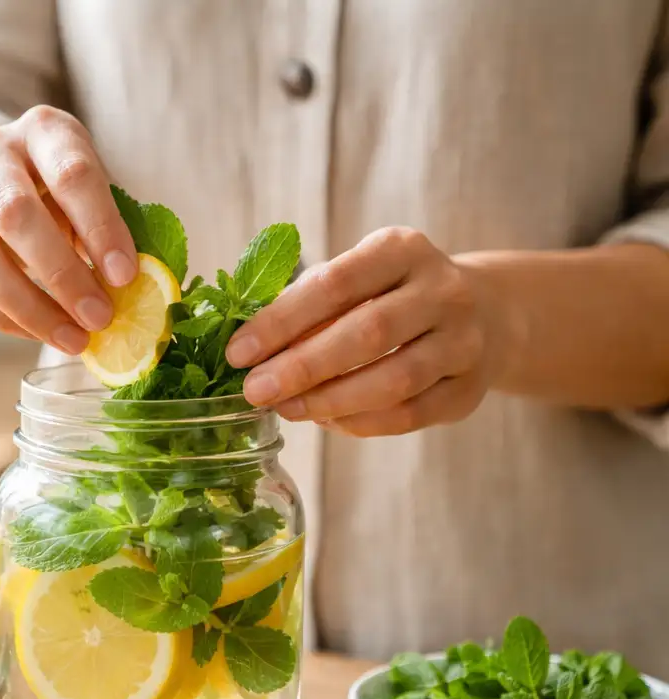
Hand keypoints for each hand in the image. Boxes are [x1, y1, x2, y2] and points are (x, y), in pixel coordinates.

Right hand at [0, 106, 137, 352]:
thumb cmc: (64, 190)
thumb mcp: (94, 190)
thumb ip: (112, 229)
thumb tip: (138, 292)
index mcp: (44, 130)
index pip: (71, 174)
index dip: (100, 229)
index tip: (126, 277)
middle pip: (14, 214)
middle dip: (62, 275)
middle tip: (100, 317)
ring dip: (30, 308)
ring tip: (75, 339)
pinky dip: (6, 319)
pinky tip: (43, 334)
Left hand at [225, 228, 507, 435]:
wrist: (485, 315)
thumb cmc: (392, 297)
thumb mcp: (356, 279)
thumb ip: (308, 306)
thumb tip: (250, 353)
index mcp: (402, 249)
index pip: (334, 283)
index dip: (281, 321)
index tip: (239, 353)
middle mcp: (442, 290)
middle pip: (368, 333)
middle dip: (302, 367)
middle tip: (255, 391)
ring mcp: (463, 341)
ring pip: (393, 380)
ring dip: (330, 401)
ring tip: (287, 409)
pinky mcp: (467, 389)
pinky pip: (409, 415)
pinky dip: (361, 423)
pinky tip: (327, 421)